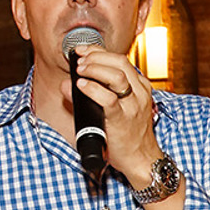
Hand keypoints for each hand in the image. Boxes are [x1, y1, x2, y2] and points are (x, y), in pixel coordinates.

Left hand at [73, 47, 156, 183]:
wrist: (142, 159)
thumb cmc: (129, 134)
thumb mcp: (120, 108)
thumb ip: (97, 92)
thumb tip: (67, 84)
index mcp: (140, 87)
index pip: (121, 60)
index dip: (99, 51)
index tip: (82, 50)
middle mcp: (139, 94)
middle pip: (120, 62)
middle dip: (96, 56)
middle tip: (79, 60)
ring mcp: (133, 106)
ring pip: (116, 76)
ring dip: (94, 69)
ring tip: (80, 70)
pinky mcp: (122, 120)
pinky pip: (108, 99)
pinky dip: (92, 89)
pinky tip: (81, 85)